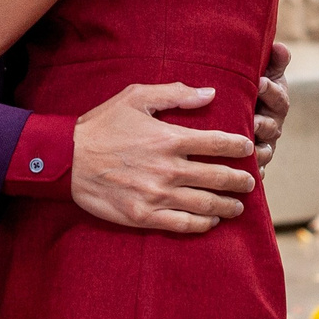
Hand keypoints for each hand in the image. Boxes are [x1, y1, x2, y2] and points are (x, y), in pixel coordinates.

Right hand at [70, 83, 258, 234]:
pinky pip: (184, 225)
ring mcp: (157, 195)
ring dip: (228, 205)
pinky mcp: (145, 216)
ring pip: (206, 204)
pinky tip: (212, 221)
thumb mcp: (135, 98)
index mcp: (169, 138)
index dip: (239, 146)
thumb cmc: (101, 125)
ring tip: (238, 205)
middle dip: (241, 180)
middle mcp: (168, 169)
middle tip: (251, 181)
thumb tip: (210, 93)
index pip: (217, 143)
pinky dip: (203, 224)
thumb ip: (175, 93)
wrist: (67, 159)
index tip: (249, 148)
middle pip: (218, 177)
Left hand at [254, 42, 291, 169]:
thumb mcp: (260, 71)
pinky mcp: (254, 162)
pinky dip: (253, 172)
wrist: (235, 109)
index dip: (271, 90)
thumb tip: (280, 47)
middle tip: (252, 121)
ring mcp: (265, 145)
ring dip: (258, 150)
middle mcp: (273, 124)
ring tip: (248, 149)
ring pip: (266, 150)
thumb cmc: (246, 85)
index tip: (260, 82)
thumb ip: (272, 61)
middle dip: (263, 123)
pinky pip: (257, 170)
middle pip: (272, 126)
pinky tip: (243, 172)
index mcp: (275, 101)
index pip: (278, 96)